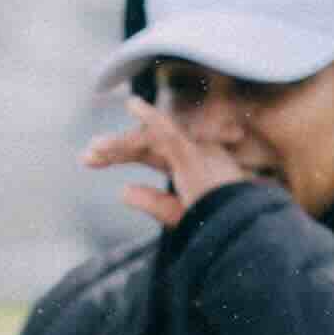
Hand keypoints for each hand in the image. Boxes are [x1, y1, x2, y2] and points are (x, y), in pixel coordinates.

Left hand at [82, 98, 248, 232]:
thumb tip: (122, 191)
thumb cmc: (223, 221)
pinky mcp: (198, 158)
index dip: (118, 153)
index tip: (87, 159)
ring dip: (124, 144)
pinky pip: (172, 134)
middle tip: (86, 154)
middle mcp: (193, 153)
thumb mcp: (183, 214)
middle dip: (116, 147)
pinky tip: (133, 104)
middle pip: (148, 143)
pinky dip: (153, 119)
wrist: (247, 230)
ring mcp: (197, 153)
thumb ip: (155, 204)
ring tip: (96, 148)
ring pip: (154, 141)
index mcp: (189, 165)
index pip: (149, 153)